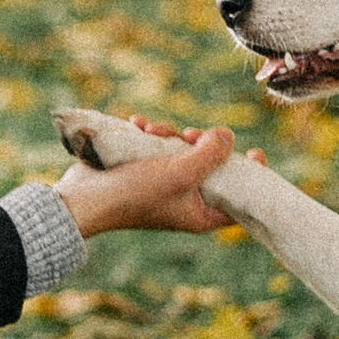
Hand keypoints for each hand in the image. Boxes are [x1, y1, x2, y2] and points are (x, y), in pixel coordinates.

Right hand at [53, 121, 242, 236]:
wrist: (84, 197)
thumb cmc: (134, 192)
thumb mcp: (180, 173)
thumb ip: (210, 154)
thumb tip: (227, 135)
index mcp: (200, 213)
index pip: (238, 198)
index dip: (250, 175)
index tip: (253, 152)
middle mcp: (186, 201)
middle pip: (211, 166)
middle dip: (199, 143)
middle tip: (189, 135)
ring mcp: (164, 185)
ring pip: (183, 151)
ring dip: (169, 134)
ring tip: (151, 130)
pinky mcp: (145, 171)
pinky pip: (159, 148)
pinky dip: (150, 135)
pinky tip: (138, 125)